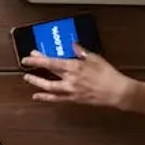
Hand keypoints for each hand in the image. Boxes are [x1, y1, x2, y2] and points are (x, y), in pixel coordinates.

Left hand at [21, 44, 136, 109]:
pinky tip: (36, 96)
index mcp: (74, 66)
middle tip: (26, 62)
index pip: (52, 61)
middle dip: (36, 66)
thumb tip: (73, 45)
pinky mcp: (74, 98)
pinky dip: (46, 97)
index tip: (29, 55)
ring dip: (36, 82)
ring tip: (27, 78)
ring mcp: (71, 90)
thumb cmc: (108, 74)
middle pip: (49, 71)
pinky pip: (57, 99)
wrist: (118, 92)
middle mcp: (70, 78)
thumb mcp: (95, 58)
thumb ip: (81, 52)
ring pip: (49, 86)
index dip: (38, 58)